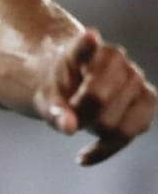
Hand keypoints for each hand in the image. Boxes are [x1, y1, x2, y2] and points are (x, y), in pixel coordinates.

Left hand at [35, 29, 155, 164]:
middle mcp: (118, 61)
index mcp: (88, 49)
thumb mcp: (47, 95)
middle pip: (98, 99)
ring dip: (95, 131)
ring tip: (82, 121)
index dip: (86, 44)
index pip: (85, 48)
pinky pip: (131, 131)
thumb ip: (54, 108)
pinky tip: (83, 157)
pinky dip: (105, 148)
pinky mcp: (148, 102)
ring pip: (117, 122)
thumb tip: (68, 127)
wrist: (75, 85)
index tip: (89, 36)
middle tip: (68, 114)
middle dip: (80, 115)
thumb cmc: (59, 87)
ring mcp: (137, 80)